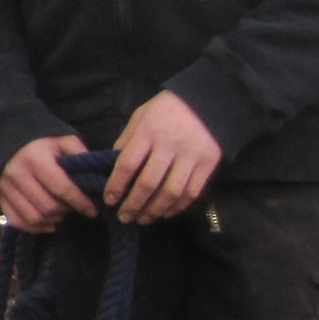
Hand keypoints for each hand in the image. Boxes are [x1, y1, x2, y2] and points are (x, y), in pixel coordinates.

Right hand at [0, 133, 95, 232]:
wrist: (4, 138)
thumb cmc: (40, 140)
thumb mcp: (62, 139)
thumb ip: (80, 154)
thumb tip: (95, 176)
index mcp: (36, 159)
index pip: (62, 188)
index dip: (80, 202)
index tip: (93, 210)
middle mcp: (18, 174)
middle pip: (48, 206)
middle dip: (66, 211)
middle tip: (73, 207)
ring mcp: (5, 188)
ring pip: (33, 217)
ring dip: (52, 220)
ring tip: (61, 214)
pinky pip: (17, 221)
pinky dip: (34, 228)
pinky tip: (48, 223)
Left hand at [103, 89, 219, 222]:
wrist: (209, 101)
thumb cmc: (167, 109)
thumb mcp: (141, 116)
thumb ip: (127, 140)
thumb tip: (112, 166)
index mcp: (148, 132)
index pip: (127, 164)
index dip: (116, 185)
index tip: (109, 200)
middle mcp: (169, 146)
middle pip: (148, 183)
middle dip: (133, 204)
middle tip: (124, 217)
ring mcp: (191, 156)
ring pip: (171, 192)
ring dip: (155, 210)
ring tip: (143, 219)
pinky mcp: (208, 164)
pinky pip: (192, 192)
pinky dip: (178, 206)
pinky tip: (166, 212)